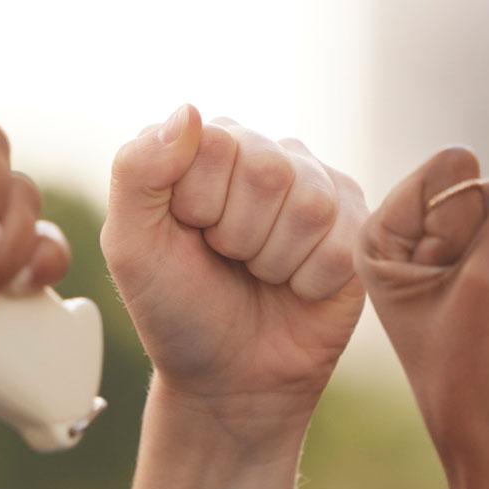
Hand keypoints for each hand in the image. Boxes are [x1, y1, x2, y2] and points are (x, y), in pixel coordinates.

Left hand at [101, 106, 366, 446]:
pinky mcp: (357, 225)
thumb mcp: (131, 245)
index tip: (188, 234)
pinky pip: (342, 245)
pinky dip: (308, 282)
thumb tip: (187, 111)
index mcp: (204, 145)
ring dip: (273, 261)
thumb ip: (138, 171)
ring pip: (309, 207)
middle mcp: (263, 152)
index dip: (196, 205)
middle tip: (226, 259)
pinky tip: (294, 287)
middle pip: (267, 170)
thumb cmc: (175, 306)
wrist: (228, 377)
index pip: (212, 143)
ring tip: (258, 273)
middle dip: (236, 234)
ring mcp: (317, 185)